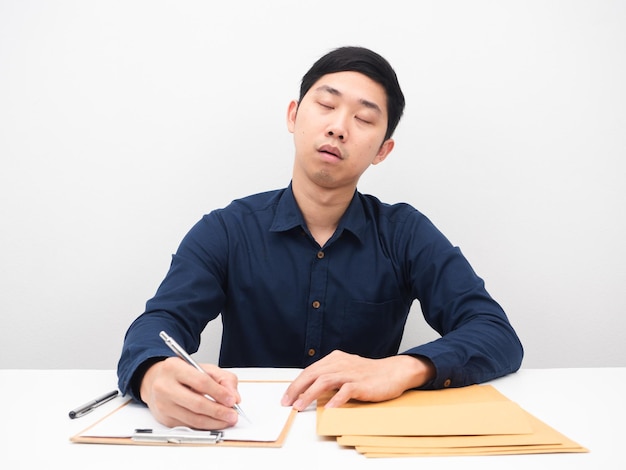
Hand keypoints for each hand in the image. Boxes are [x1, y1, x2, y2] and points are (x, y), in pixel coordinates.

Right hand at [139, 357, 240, 429]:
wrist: (157, 381)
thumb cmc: (182, 374)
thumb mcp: (204, 368)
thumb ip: (223, 379)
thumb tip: (234, 397)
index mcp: (174, 367)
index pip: (201, 382)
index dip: (219, 393)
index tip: (232, 400)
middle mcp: (165, 386)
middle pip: (196, 404)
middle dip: (219, 411)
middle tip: (232, 414)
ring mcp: (163, 404)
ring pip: (193, 419)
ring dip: (214, 422)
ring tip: (227, 420)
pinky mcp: (165, 419)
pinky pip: (189, 425)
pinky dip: (205, 426)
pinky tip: (214, 422)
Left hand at [281, 351, 434, 410]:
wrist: (394, 372)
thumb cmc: (369, 373)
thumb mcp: (346, 369)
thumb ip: (330, 375)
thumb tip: (310, 388)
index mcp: (335, 359)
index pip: (310, 370)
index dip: (296, 384)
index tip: (287, 397)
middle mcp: (340, 364)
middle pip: (312, 374)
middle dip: (297, 389)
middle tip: (287, 402)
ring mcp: (351, 373)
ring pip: (324, 381)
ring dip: (310, 395)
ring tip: (300, 406)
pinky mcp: (362, 384)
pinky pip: (346, 391)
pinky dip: (336, 400)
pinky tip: (330, 409)